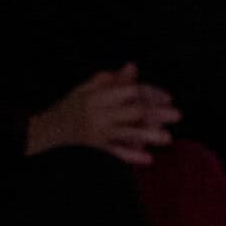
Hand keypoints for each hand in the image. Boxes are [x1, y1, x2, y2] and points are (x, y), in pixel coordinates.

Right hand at [26, 64, 180, 165]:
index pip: (130, 91)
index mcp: (98, 95)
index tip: (168, 97)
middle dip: (156, 113)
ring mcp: (97, 133)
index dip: (150, 93)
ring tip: (167, 138)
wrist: (48, 129)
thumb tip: (133, 67)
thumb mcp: (89, 88)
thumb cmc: (72, 106)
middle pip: (132, 112)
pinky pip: (115, 153)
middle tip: (177, 115)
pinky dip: (131, 156)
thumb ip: (112, 79)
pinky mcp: (95, 149)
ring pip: (127, 134)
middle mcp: (98, 113)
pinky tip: (148, 159)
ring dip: (148, 135)